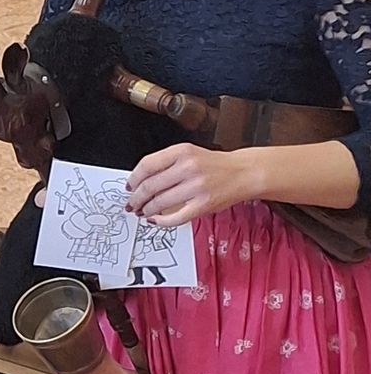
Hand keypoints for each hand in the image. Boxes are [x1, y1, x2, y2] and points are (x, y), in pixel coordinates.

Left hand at [126, 144, 257, 226]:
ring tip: (143, 212)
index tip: (129, 187)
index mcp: (182, 151)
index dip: (133, 179)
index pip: (147, 165)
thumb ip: (166, 163)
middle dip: (136, 198)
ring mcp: (196, 187)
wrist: (243, 172)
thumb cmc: (214, 165)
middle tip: (132, 204)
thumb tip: (140, 181)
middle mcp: (189, 167)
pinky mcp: (203, 205)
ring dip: (146, 210)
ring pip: (159, 203)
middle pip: (150, 186)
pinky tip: (156, 220)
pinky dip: (161, 221)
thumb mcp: (189, 153)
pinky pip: (175, 218)